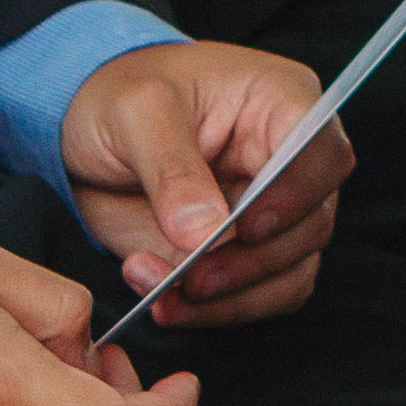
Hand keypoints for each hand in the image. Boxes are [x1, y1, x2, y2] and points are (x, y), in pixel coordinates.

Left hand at [57, 41, 341, 324]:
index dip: (296, 196)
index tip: (244, 228)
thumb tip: (206, 233)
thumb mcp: (137, 113)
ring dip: (232, 297)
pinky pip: (259, 294)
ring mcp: (271, 209)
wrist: (83, 125)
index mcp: (283, 104)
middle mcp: (290, 160)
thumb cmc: (119, 93)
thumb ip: (173, 171)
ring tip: (163, 295)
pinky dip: (217, 311)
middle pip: (312, 223)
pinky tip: (166, 302)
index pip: (322, 154)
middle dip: (251, 261)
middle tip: (188, 278)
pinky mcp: (243, 250)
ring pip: (291, 269)